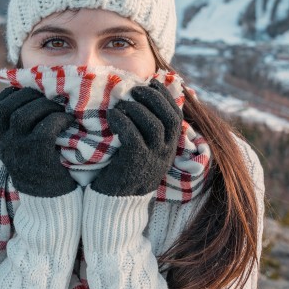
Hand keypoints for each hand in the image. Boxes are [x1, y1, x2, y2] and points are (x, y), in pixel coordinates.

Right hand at [0, 87, 76, 197]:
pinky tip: (69, 121)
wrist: (48, 201)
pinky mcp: (38, 156)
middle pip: (8, 106)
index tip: (31, 92)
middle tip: (50, 99)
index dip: (13, 93)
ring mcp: (19, 149)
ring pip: (25, 114)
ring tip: (60, 109)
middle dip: (30, 95)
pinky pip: (46, 127)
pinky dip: (59, 119)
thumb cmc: (40, 166)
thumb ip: (20, 125)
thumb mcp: (21, 146)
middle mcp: (4, 142)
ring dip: (46, 105)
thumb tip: (32, 92)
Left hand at [91, 79, 182, 196]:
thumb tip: (141, 102)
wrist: (115, 204)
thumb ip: (146, 132)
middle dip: (154, 98)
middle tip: (135, 89)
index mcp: (169, 148)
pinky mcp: (135, 163)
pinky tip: (112, 116)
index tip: (152, 84)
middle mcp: (165, 153)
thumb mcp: (143, 152)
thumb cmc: (124, 172)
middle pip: (169, 118)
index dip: (165, 97)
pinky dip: (122, 121)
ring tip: (122, 102)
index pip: (176, 116)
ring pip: (153, 125)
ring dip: (137, 108)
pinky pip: (133, 136)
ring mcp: (152, 159)